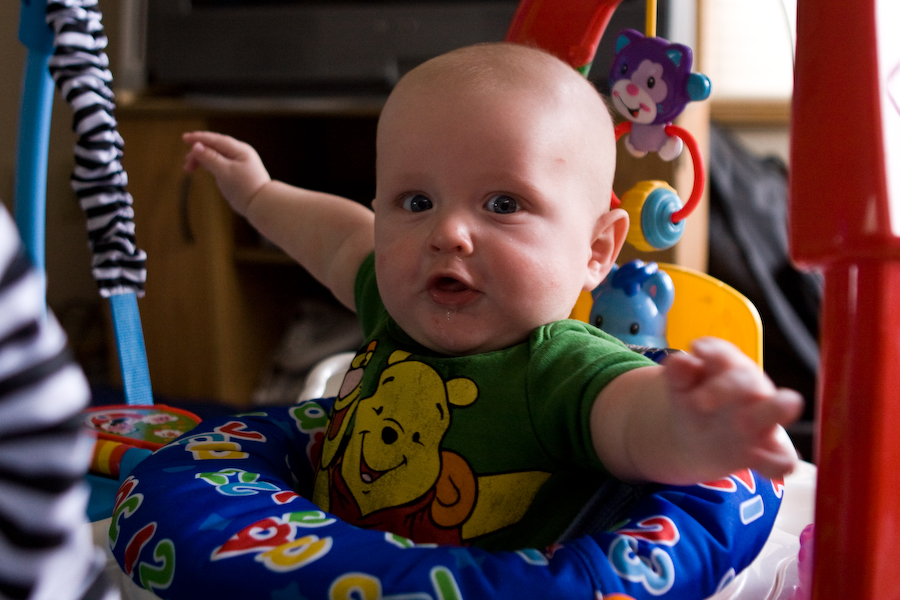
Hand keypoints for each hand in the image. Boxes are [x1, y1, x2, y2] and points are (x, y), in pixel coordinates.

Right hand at [183, 131, 270, 215]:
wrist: (261, 205)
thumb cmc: (245, 188)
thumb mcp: (225, 172)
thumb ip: (210, 158)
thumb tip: (196, 146)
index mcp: (240, 150)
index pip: (216, 140)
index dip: (199, 138)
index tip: (184, 138)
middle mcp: (240, 153)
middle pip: (215, 146)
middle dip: (198, 151)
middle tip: (186, 162)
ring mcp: (239, 162)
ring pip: (216, 155)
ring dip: (202, 159)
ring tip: (189, 168)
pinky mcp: (236, 172)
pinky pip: (219, 162)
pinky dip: (208, 164)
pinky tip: (201, 168)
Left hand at [663, 337, 803, 480]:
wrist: (698, 439)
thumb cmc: (693, 402)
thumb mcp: (681, 388)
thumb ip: (679, 374)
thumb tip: (681, 359)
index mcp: (729, 369)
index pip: (725, 356)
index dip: (713, 353)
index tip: (696, 352)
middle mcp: (752, 390)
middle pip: (750, 379)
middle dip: (730, 386)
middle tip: (699, 402)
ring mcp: (763, 420)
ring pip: (781, 408)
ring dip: (772, 410)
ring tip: (741, 422)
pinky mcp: (770, 451)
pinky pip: (783, 458)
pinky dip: (775, 461)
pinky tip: (754, 461)